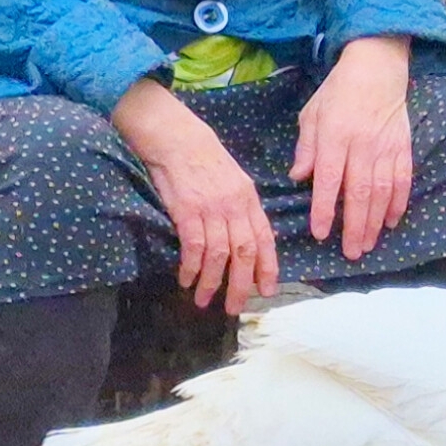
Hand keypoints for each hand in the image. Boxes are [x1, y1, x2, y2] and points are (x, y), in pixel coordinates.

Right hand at [112, 80, 276, 312]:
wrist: (177, 138)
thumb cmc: (203, 159)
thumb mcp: (233, 181)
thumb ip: (241, 208)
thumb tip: (247, 237)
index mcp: (249, 200)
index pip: (264, 239)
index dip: (267, 267)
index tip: (268, 290)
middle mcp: (235, 206)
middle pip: (244, 253)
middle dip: (242, 284)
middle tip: (236, 307)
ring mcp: (212, 209)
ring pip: (219, 255)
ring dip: (213, 282)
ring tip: (205, 301)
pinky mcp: (187, 210)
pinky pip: (194, 246)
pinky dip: (192, 267)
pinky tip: (187, 280)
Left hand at [295, 36, 416, 260]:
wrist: (377, 68)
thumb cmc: (338, 92)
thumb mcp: (312, 114)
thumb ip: (306, 148)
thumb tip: (298, 178)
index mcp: (335, 138)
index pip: (329, 180)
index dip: (325, 209)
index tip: (321, 233)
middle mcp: (362, 146)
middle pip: (359, 193)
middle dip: (355, 226)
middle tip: (351, 253)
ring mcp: (386, 148)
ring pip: (382, 192)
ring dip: (377, 221)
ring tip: (370, 243)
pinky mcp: (404, 147)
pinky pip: (403, 180)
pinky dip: (399, 202)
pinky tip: (393, 220)